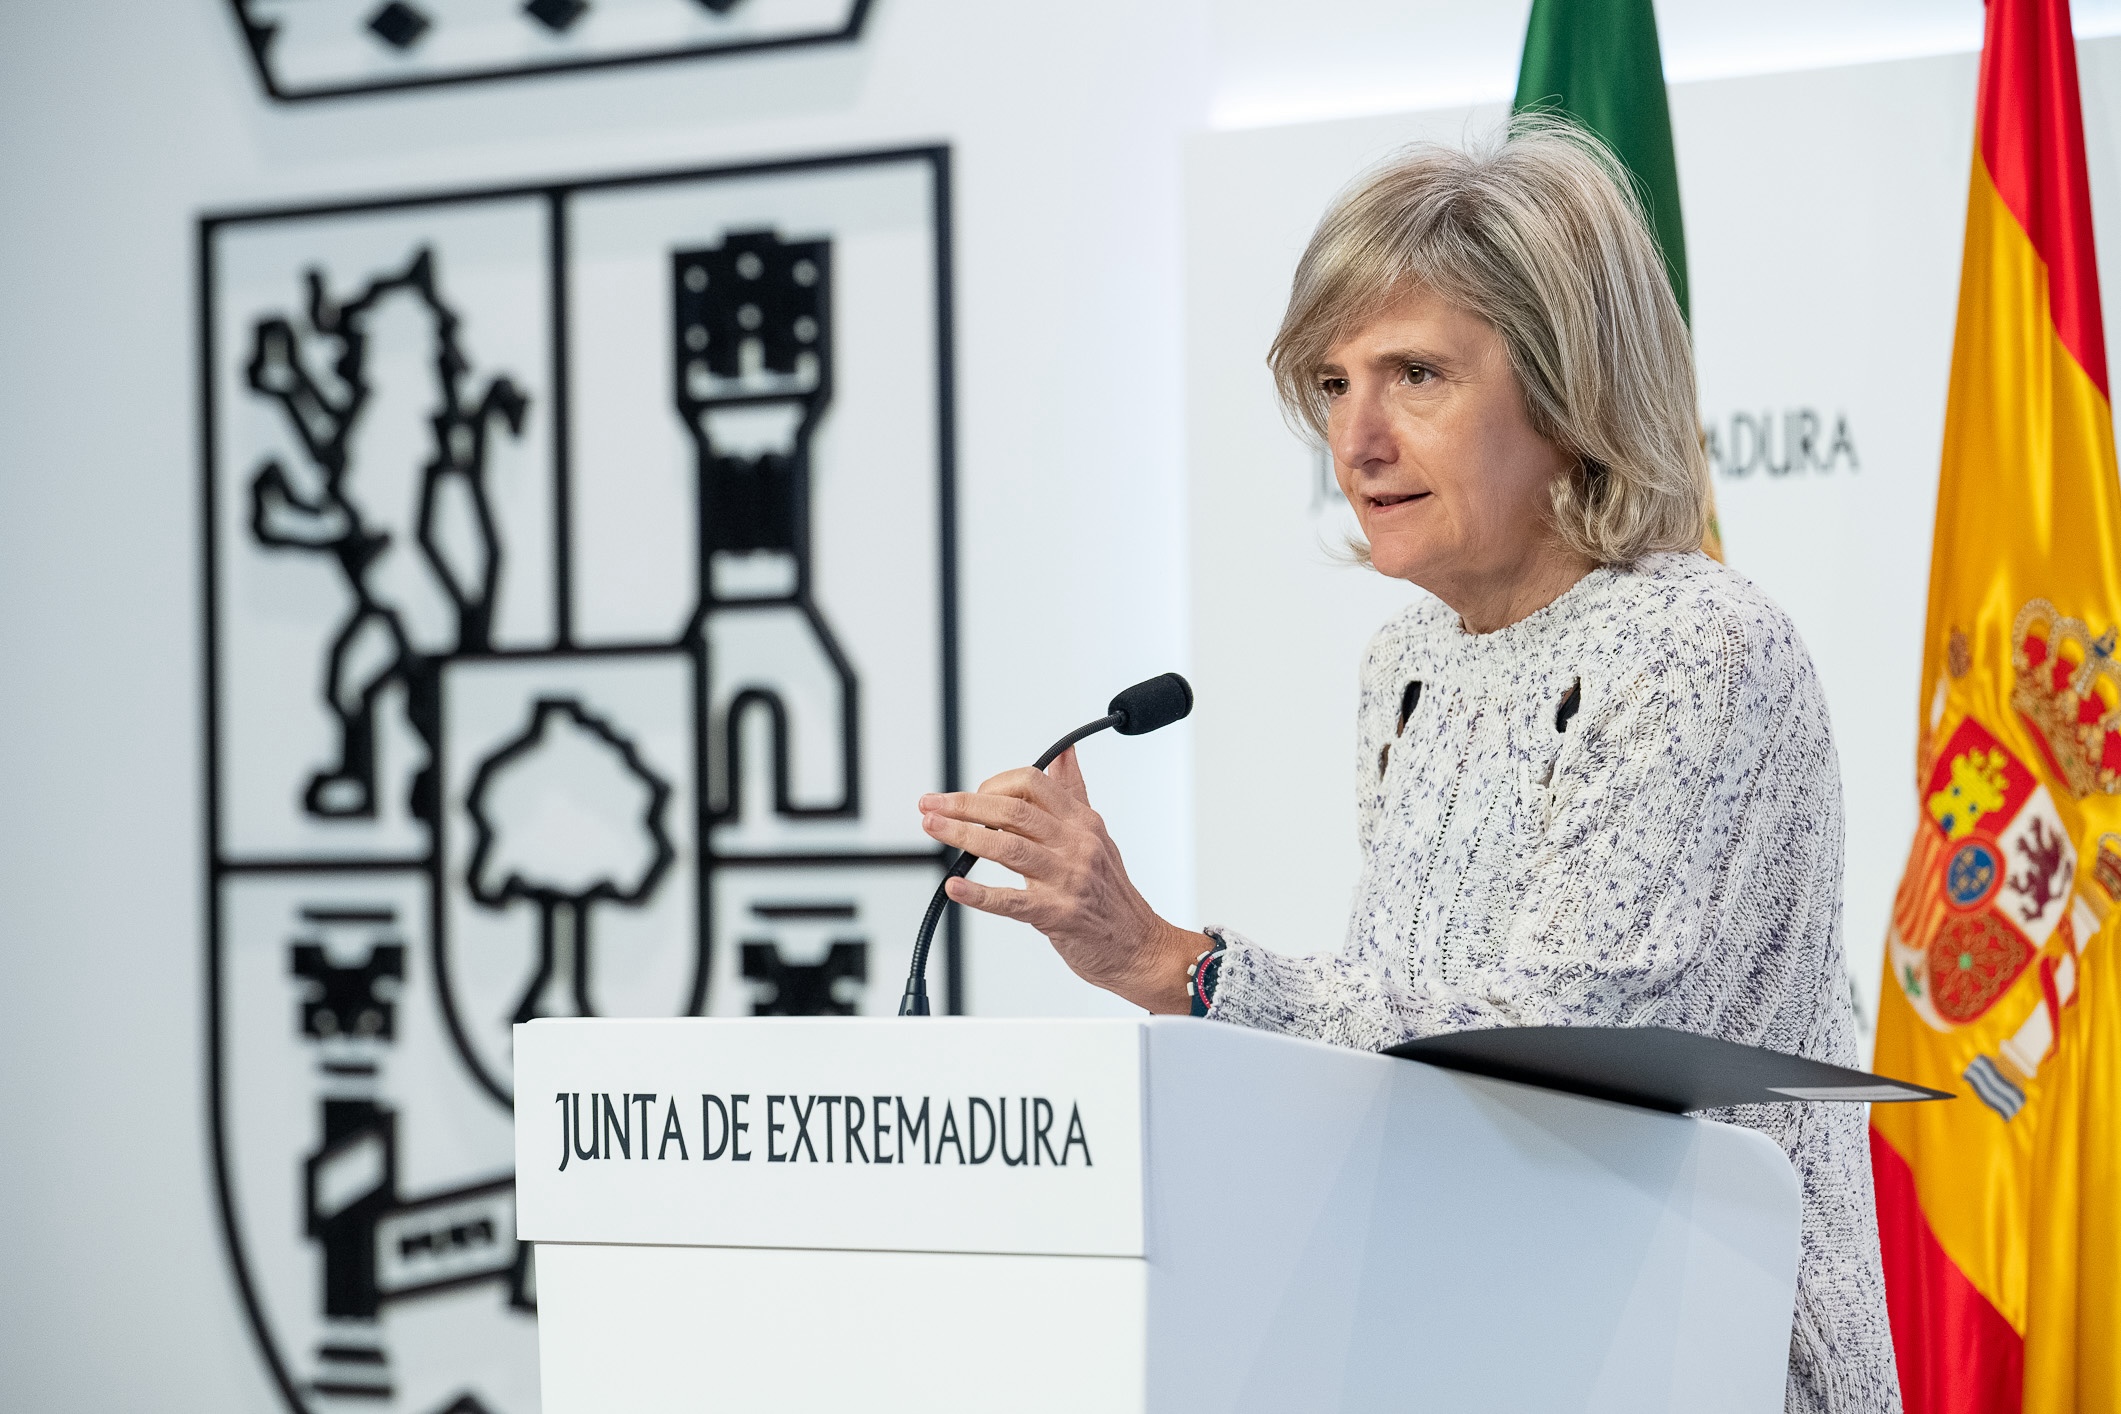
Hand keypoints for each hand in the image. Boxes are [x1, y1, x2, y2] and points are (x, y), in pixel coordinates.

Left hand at [918, 748, 1202, 1012]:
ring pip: (1007, 847)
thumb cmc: (1110, 893)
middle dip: (964, 804)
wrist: (1138, 945)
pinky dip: (979, 893)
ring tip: (934, 828)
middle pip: (1013, 810)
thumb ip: (1074, 792)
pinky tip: (956, 886)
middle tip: (931, 805)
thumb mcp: (1096, 835)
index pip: (1033, 783)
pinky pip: (1011, 901)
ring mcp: (1067, 879)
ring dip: (963, 835)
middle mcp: (1076, 845)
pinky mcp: (1057, 915)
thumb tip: (1065, 752)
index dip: (994, 783)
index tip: (970, 796)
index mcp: (1082, 821)